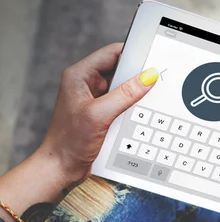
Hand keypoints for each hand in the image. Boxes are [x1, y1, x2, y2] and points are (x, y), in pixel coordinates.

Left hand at [39, 43, 158, 183]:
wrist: (61, 168)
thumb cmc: (70, 141)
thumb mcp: (100, 114)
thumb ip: (125, 94)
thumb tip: (148, 77)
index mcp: (79, 76)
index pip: (112, 53)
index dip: (133, 53)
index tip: (152, 59)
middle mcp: (86, 85)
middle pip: (120, 71)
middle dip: (137, 77)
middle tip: (155, 82)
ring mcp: (94, 100)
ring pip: (123, 89)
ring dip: (135, 95)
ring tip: (145, 102)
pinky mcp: (101, 114)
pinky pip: (122, 105)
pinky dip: (132, 109)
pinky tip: (138, 116)